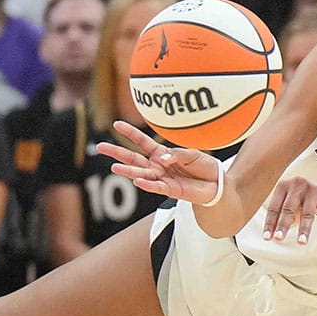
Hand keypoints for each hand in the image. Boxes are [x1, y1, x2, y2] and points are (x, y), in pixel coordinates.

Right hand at [102, 120, 221, 203]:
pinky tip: (137, 180)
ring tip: (114, 167)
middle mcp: (158, 166)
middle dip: (117, 153)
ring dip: (128, 171)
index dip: (130, 133)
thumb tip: (163, 159)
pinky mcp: (170, 190)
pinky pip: (155, 187)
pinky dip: (147, 184)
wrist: (216, 185)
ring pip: (141, 173)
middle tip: (100, 147)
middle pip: (133, 158)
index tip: (116, 124)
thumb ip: (178, 154)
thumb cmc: (204, 166)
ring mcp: (162, 178)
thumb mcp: (193, 154)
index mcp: (161, 154)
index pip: (142, 142)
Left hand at [262, 176, 316, 243]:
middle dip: (283, 225)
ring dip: (304, 228)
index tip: (267, 237)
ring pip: (307, 211)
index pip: (274, 207)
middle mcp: (297, 185)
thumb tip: (271, 234)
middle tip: (279, 238)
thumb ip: (281, 215)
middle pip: (289, 208)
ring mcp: (312, 188)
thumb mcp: (289, 202)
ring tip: (301, 241)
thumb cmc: (303, 197)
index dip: (270, 223)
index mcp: (283, 186)